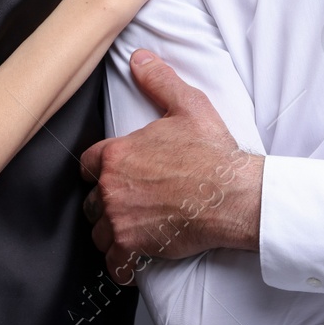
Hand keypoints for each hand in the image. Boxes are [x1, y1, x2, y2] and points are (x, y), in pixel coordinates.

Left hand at [80, 49, 262, 283]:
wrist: (235, 195)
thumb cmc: (213, 154)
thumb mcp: (188, 106)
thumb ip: (159, 81)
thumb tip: (140, 59)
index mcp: (117, 154)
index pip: (88, 164)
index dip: (101, 170)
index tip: (113, 175)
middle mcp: (111, 187)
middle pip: (91, 201)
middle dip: (106, 203)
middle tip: (129, 204)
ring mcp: (120, 219)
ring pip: (99, 233)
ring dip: (113, 234)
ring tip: (133, 230)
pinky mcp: (133, 247)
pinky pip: (115, 264)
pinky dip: (123, 266)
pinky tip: (134, 260)